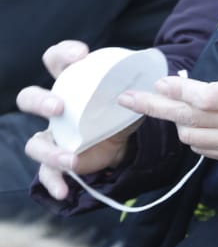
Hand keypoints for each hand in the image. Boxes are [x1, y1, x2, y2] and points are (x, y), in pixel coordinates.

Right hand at [19, 41, 137, 199]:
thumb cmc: (123, 106)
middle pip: (31, 99)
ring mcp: (55, 135)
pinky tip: (65, 192)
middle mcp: (56, 107)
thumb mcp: (132, 91)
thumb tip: (156, 73)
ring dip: (49, 151)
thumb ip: (139, 82)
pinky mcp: (61, 159)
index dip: (63, 54)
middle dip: (40, 101)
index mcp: (72, 82)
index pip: (56, 60)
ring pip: (35, 142)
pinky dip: (55, 182)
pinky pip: (48, 172)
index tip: (81, 55)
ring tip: (69, 159)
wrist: (127, 136)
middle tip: (59, 107)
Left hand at [119, 71, 217, 163]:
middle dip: (155, 108)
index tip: (158, 82)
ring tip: (176, 108)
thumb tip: (180, 90)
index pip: (204, 98)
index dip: (177, 91)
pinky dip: (194, 136)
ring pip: (192, 138)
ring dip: (178, 122)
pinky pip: (204, 150)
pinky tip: (198, 125)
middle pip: (190, 120)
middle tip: (128, 99)